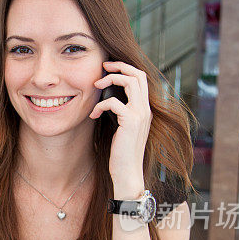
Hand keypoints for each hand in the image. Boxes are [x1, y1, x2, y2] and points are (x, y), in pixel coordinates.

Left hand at [89, 61, 150, 196]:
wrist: (127, 173)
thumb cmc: (120, 153)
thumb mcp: (121, 128)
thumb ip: (119, 113)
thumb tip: (106, 99)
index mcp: (144, 109)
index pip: (141, 79)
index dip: (125, 69)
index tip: (108, 68)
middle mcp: (146, 109)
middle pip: (138, 74)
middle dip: (119, 66)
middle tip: (102, 67)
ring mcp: (140, 115)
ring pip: (130, 82)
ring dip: (110, 80)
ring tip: (95, 86)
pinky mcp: (130, 122)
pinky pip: (114, 102)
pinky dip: (100, 105)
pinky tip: (93, 116)